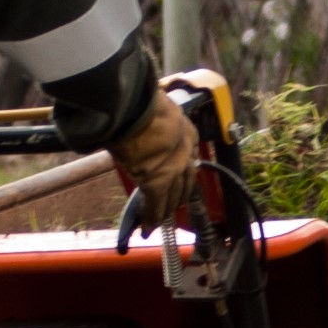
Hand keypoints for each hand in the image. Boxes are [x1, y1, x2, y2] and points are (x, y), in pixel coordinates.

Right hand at [110, 88, 200, 232]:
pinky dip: (150, 218)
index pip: (189, 158)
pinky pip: (154, 205)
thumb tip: (141, 115)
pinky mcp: (157, 182)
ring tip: (159, 220)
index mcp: (188, 133)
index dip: (184, 172)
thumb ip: (156, 117)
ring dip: (165, 210)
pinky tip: (147, 227)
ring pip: (171, 196)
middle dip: (179, 195)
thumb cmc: (143, 100)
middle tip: (173, 205)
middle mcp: (185, 154)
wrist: (138, 109)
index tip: (179, 179)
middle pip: (185, 182)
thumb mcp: (158, 107)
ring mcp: (173, 171)